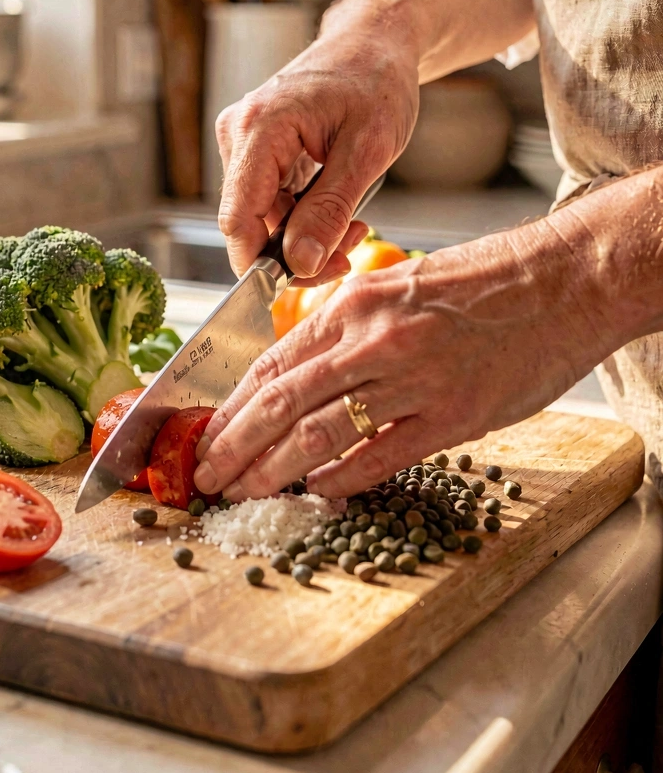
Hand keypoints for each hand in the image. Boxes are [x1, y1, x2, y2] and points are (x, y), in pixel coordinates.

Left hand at [193, 224, 611, 499]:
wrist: (564, 280)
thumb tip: (302, 373)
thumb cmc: (485, 282)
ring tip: (243, 492)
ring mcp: (411, 381)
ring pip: (317, 435)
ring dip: (271, 471)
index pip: (270, 363)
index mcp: (354, 306)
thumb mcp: (399, 287)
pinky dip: (340, 479)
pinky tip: (318, 493)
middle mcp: (372, 342)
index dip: (230, 406)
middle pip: (278, 404)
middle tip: (206, 476)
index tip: (207, 434)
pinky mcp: (452, 417)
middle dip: (233, 446)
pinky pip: (379, 457)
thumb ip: (349, 329)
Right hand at [214, 14, 418, 283]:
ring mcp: (243, 140)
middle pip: (248, 221)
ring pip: (260, 215)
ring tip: (352, 224)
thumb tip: (301, 263)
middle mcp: (239, 133)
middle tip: (347, 252)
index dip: (257, 263)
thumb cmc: (376, 81)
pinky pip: (268, 200)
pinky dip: (301, 215)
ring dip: (302, 234)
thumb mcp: (366, 152)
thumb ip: (329, 211)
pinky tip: (335, 208)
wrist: (375, 42)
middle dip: (294, 250)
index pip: (237, 217)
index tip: (294, 286)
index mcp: (259, 128)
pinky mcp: (255, 148)